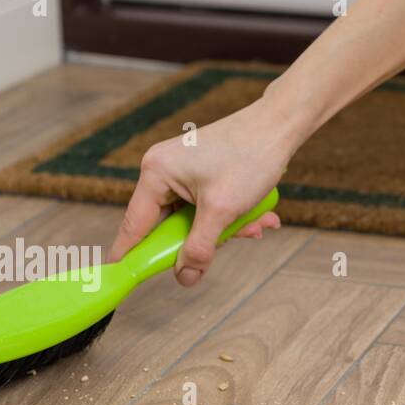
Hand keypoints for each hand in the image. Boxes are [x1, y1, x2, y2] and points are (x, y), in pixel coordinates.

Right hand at [110, 97, 289, 285]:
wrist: (280, 125)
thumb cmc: (249, 158)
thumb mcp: (222, 212)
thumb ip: (199, 248)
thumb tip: (184, 277)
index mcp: (156, 173)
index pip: (135, 225)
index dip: (131, 255)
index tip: (123, 279)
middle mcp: (163, 170)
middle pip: (169, 226)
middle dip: (204, 240)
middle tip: (226, 244)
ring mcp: (183, 171)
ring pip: (195, 220)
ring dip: (225, 230)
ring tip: (255, 224)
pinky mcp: (202, 173)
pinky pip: (208, 207)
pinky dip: (231, 216)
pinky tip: (258, 216)